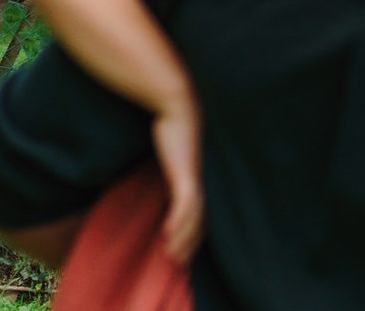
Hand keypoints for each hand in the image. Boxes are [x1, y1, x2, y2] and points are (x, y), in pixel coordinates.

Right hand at [151, 101, 205, 263]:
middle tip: (181, 262)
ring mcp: (194, 175)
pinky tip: (169, 234)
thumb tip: (162, 168)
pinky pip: (185, 202)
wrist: (178, 101)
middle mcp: (200, 177)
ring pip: (195, 216)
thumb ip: (170, 161)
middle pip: (202, 218)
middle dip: (192, 242)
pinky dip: (179, 221)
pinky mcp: (185, 171)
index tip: (186, 249)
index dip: (195, 232)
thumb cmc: (174, 122)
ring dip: (185, 238)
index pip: (201, 210)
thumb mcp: (172, 149)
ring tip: (174, 256)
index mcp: (197, 175)